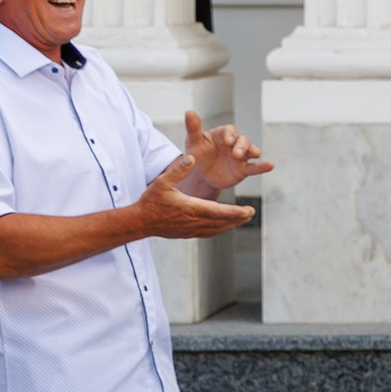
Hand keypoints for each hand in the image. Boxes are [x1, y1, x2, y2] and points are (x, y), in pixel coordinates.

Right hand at [131, 154, 255, 241]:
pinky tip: (225, 226)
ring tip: (243, 219)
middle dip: (238, 218)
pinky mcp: (187, 234)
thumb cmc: (150, 201)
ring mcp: (190, 230)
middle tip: (251, 213)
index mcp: (190, 208)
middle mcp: (193, 221)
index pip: (217, 211)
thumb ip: (178, 170)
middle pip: (221, 222)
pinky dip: (219, 230)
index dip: (234, 212)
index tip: (248, 211)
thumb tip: (193, 157)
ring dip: (231, 225)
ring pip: (216, 229)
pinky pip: (208, 233)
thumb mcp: (162, 182)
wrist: (138, 222)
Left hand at [182, 111, 272, 195]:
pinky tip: (270, 165)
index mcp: (223, 134)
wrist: (201, 175)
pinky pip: (255, 167)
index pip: (230, 130)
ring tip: (254, 154)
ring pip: (251, 151)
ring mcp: (241, 156)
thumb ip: (193, 127)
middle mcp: (234, 144)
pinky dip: (263, 166)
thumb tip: (189, 111)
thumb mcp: (194, 142)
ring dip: (253, 151)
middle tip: (236, 153)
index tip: (227, 141)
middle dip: (242, 145)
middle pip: (243, 140)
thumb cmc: (198, 154)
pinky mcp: (244, 169)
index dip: (230, 134)